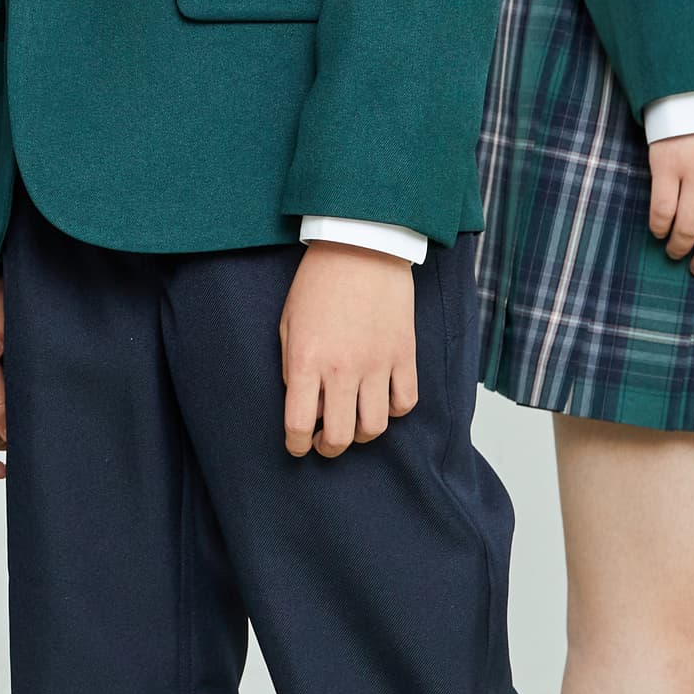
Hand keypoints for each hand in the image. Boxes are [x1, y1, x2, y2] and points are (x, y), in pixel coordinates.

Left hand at [279, 240, 417, 458]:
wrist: (361, 246)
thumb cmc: (318, 282)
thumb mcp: (288, 322)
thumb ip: (291, 366)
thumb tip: (305, 402)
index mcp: (305, 360)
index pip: (298, 423)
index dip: (296, 444)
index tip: (297, 446)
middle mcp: (342, 369)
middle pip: (339, 436)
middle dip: (327, 447)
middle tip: (323, 442)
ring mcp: (377, 364)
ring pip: (375, 427)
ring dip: (361, 434)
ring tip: (353, 424)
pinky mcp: (404, 355)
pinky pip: (405, 402)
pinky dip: (394, 410)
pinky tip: (382, 401)